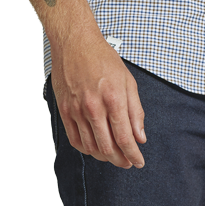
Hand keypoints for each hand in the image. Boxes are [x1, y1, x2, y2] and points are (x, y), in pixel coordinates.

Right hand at [50, 30, 146, 167]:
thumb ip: (136, 112)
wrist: (74, 42)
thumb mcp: (128, 82)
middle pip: (108, 147)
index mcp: (113, 99)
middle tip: (128, 162)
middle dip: (121, 160)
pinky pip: (74, 139)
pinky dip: (86, 149)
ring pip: (91, 147)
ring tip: (113, 156)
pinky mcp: (64, 110)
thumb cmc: (102, 58)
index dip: (133, 155)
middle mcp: (93, 107)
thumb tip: (140, 137)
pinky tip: (95, 149)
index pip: (125, 138)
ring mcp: (76, 110)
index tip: (139, 162)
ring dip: (104, 157)